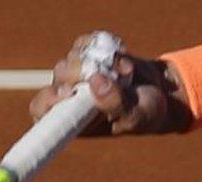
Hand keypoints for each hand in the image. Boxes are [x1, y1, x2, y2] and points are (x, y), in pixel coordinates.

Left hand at [28, 35, 191, 135]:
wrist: (160, 92)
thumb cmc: (146, 114)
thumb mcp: (137, 116)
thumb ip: (116, 104)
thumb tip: (95, 81)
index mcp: (74, 119)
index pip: (42, 111)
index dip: (47, 101)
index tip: (66, 94)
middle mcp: (70, 96)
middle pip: (59, 77)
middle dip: (83, 73)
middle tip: (109, 76)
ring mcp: (77, 73)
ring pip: (73, 58)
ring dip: (102, 62)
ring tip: (126, 74)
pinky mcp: (88, 54)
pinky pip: (86, 43)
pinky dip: (106, 47)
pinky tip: (122, 60)